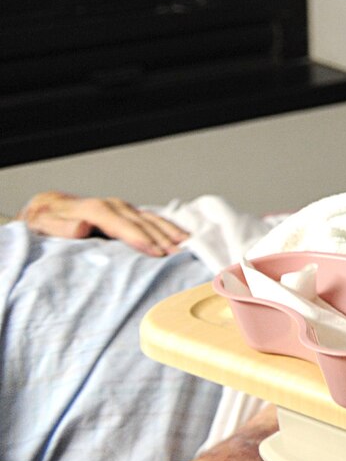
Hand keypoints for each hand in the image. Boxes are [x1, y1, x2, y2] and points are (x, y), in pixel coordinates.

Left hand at [19, 192, 186, 255]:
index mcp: (93, 209)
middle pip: (141, 223)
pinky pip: (150, 218)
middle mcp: (112, 205)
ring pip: (150, 219)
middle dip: (162, 238)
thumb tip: (82, 227)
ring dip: (169, 232)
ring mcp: (121, 207)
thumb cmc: (43, 221)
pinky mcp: (125, 212)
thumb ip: (61, 227)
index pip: (121, 225)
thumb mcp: (43, 225)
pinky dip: (167, 226)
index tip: (156, 252)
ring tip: (188, 245)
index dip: (140, 239)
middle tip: (180, 255)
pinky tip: (180, 234)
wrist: (45, 207)